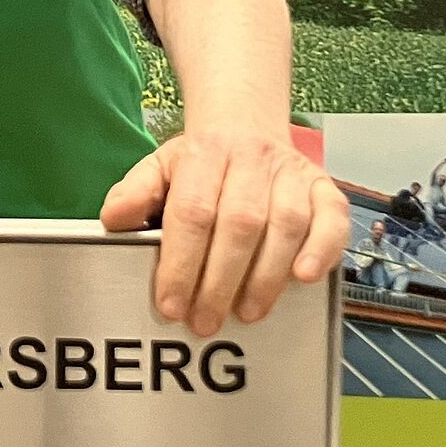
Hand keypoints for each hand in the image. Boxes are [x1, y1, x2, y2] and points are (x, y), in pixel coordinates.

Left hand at [100, 130, 350, 335]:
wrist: (245, 124)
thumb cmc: (201, 160)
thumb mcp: (160, 167)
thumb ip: (135, 193)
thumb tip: (113, 220)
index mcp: (205, 154)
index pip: (192, 211)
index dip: (181, 262)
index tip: (170, 304)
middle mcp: (252, 160)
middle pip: (240, 223)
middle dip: (220, 280)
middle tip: (205, 322)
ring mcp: (293, 173)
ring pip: (286, 224)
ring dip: (267, 275)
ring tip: (247, 313)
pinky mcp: (324, 187)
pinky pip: (332, 217)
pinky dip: (323, 248)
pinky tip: (304, 278)